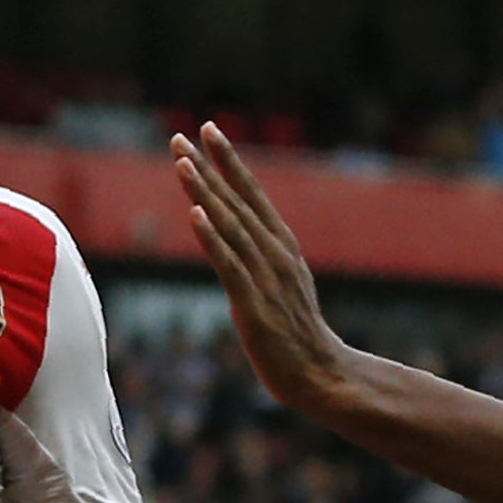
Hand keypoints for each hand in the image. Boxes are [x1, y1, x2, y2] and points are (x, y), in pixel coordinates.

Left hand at [172, 125, 351, 413]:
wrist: (321, 374)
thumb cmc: (297, 333)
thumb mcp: (281, 284)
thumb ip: (261, 258)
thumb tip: (238, 238)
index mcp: (282, 245)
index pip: (251, 194)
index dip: (229, 161)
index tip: (208, 129)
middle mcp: (274, 253)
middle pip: (235, 202)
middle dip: (208, 167)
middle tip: (181, 137)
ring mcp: (264, 276)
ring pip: (229, 225)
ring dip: (204, 192)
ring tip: (182, 164)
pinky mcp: (253, 303)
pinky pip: (229, 264)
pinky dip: (213, 238)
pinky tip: (196, 215)